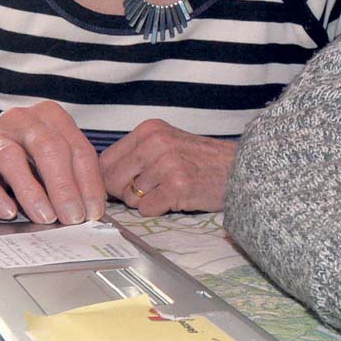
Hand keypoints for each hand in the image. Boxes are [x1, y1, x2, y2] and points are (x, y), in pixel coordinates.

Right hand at [0, 101, 105, 223]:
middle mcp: (19, 120)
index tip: (93, 211)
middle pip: (48, 146)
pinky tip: (7, 211)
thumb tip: (94, 209)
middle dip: (64, 186)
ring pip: (11, 157)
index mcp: (48, 117)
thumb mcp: (51, 165)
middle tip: (72, 217)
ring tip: (45, 216)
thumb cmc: (20, 163)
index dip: (88, 182)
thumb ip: (73, 179)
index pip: (77, 147)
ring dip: (32, 191)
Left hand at [98, 119, 236, 215]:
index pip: (105, 160)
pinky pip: (147, 209)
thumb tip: (101, 178)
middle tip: (150, 190)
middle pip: (112, 181)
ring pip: (130, 198)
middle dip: (126, 193)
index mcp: (149, 130)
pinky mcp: (177, 187)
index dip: (111, 179)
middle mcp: (155, 143)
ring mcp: (166, 164)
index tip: (126, 184)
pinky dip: (159, 210)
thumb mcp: (166, 143)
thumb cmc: (201, 160)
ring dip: (146, 201)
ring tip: (169, 190)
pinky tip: (176, 199)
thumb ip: (136, 154)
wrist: (240, 169)